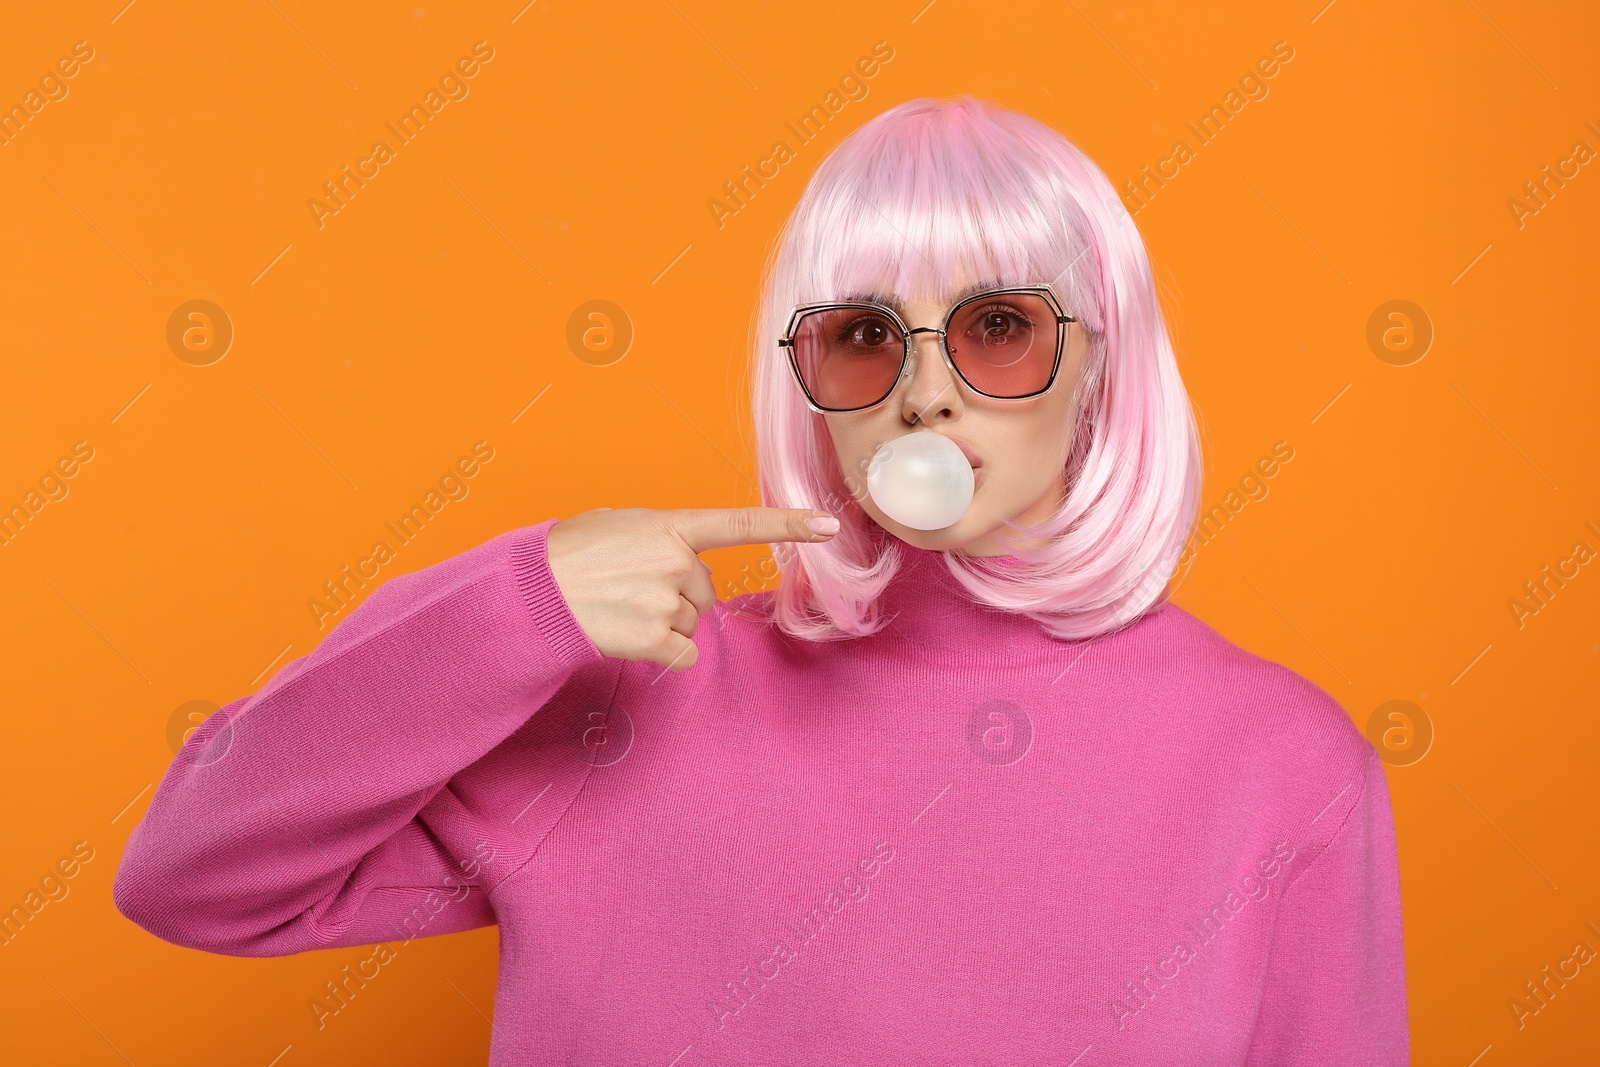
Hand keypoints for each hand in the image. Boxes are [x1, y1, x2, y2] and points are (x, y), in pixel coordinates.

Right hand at [545, 506, 839, 670]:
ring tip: (620, 608)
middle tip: (630, 588)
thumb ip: (662, 536)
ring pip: (692, 622)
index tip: (830, 525)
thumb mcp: (619, 524)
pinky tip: (628, 636)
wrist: (532, 590)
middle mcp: (675, 562)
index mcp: (670, 526)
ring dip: (664, 622)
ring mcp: (666, 601)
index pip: (741, 524)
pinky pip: (684, 654)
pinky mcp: (654, 638)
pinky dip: (662, 652)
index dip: (790, 523)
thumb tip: (684, 559)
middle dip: (677, 593)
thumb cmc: (570, 554)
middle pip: (705, 590)